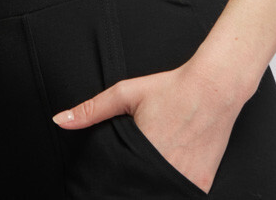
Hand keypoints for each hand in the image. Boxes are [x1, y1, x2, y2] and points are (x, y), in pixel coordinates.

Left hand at [51, 61, 243, 193]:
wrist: (215, 86)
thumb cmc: (171, 87)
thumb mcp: (126, 93)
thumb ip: (92, 109)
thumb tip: (60, 120)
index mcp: (142, 153)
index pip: (118, 188)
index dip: (110, 190)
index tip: (107, 186)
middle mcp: (164, 173)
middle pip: (138, 195)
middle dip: (130, 191)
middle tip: (129, 178)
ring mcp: (185, 182)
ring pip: (159, 197)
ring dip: (150, 191)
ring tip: (145, 178)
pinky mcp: (201, 185)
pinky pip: (180, 196)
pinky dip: (171, 191)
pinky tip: (166, 179)